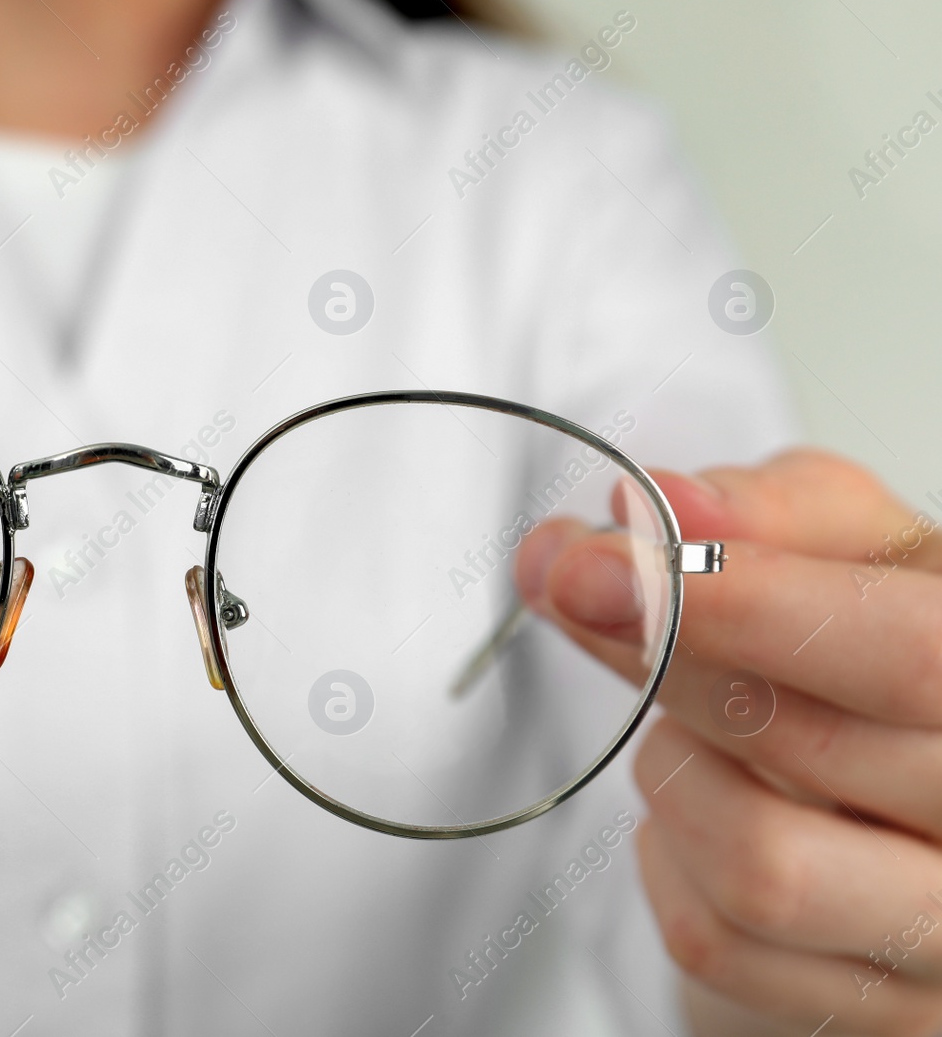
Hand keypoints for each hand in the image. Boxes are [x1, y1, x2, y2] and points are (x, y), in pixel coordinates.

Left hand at [521, 448, 941, 1036]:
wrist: (894, 802)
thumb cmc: (875, 660)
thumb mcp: (855, 552)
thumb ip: (772, 515)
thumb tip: (670, 505)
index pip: (911, 652)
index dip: (741, 603)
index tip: (602, 564)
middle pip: (806, 745)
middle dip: (659, 656)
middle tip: (582, 593)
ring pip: (757, 869)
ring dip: (673, 774)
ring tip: (686, 730)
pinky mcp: (885, 1012)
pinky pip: (715, 940)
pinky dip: (667, 861)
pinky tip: (699, 816)